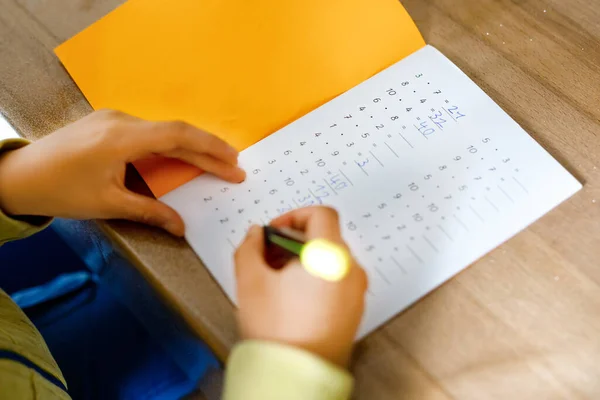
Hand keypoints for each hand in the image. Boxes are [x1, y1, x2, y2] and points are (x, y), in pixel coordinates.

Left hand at [0, 109, 244, 235]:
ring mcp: (113, 118)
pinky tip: (181, 157)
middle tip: (234, 167)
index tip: (233, 162)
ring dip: (189, 148)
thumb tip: (181, 228)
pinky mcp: (108, 123)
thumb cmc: (59, 190)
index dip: (211, 148)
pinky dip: (169, 146)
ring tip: (214, 164)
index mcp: (122, 138)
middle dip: (208, 151)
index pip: (179, 136)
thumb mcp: (108, 204)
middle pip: (176, 132)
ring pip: (162, 131)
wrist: (17, 175)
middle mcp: (120, 120)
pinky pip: (147, 132)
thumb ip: (150, 212)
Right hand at [234, 206, 367, 366]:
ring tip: (277, 279)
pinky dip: (317, 278)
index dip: (294, 215)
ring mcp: (356, 292)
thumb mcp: (250, 281)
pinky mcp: (354, 310)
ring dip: (304, 260)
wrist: (296, 375)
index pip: (322, 214)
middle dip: (294, 241)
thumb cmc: (279, 331)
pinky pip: (337, 280)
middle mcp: (351, 270)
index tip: (275, 231)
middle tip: (269, 255)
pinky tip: (292, 296)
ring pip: (331, 260)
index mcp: (331, 256)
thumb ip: (249, 247)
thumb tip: (255, 235)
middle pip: (326, 237)